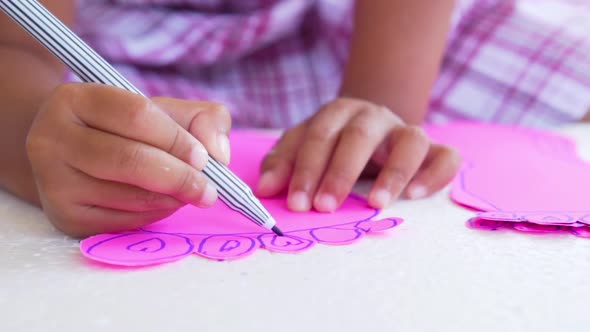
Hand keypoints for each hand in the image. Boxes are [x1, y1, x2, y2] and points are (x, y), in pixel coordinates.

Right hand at [26, 83, 230, 236]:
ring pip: (127, 195)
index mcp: (75, 98)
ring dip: (170, 199)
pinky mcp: (63, 216)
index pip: (136, 115)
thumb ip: (203, 119)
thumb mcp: (165, 111)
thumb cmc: (127, 130)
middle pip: (129, 159)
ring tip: (188, 193)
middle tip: (208, 190)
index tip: (204, 158)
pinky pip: (120, 221)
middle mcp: (52, 137)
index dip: (177, 139)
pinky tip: (164, 204)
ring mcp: (53, 181)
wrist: (75, 156)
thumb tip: (218, 153)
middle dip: (180, 177)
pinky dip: (153, 215)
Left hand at [256, 97, 459, 211]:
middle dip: (339, 173)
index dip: (305, 170)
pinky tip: (416, 196)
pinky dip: (435, 174)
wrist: (372, 128)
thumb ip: (283, 164)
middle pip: (358, 137)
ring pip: (408, 140)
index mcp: (337, 114)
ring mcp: (405, 130)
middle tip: (325, 206)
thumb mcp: (304, 148)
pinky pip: (445, 156)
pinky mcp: (433, 149)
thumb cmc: (333, 144)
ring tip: (376, 204)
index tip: (296, 203)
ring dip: (393, 172)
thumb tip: (265, 189)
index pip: (318, 137)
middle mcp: (373, 117)